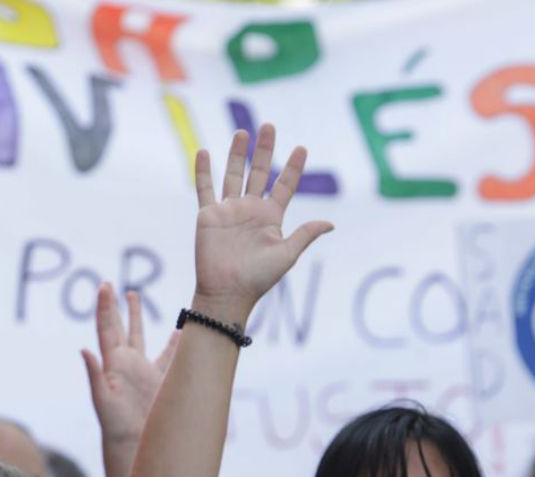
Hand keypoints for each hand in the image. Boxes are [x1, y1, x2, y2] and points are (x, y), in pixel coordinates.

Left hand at [82, 283, 178, 447]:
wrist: (134, 444)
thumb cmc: (115, 426)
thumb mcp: (103, 401)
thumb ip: (94, 375)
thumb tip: (84, 350)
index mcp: (113, 363)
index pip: (108, 328)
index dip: (106, 307)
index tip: (105, 285)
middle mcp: (126, 363)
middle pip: (120, 327)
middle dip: (116, 306)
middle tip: (111, 284)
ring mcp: (142, 370)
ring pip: (140, 336)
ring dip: (136, 316)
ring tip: (134, 294)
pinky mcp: (158, 380)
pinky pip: (168, 355)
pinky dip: (173, 341)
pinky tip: (177, 329)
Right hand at [193, 124, 332, 321]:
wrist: (227, 292)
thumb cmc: (258, 279)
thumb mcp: (287, 255)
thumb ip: (305, 235)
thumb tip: (331, 223)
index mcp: (271, 217)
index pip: (284, 186)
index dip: (293, 168)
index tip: (302, 148)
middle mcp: (250, 210)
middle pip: (259, 173)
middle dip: (264, 150)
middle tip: (269, 126)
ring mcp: (228, 211)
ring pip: (233, 175)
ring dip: (237, 154)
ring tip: (243, 132)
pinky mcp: (208, 216)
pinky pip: (205, 189)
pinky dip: (203, 171)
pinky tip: (204, 152)